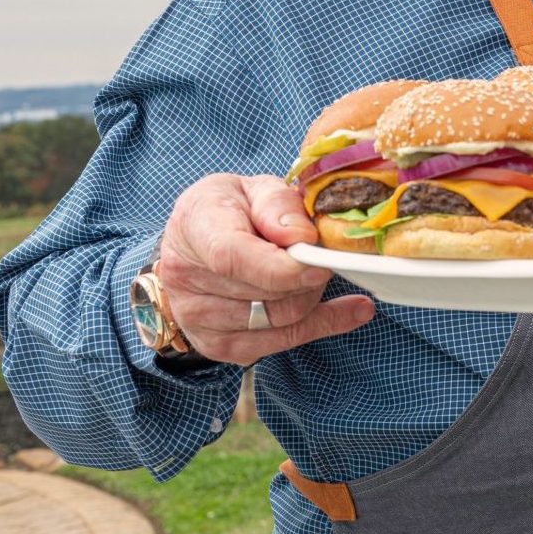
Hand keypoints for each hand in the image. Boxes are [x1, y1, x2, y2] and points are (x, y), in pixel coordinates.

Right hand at [157, 174, 375, 365]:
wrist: (199, 240)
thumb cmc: (233, 209)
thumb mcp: (257, 188)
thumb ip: (279, 205)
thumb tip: (303, 238)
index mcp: (193, 226)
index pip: (232, 257)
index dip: (282, 268)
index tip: (321, 264)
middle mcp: (183, 276)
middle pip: (266, 294)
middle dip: (309, 277)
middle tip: (325, 257)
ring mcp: (195, 317)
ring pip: (280, 322)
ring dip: (313, 298)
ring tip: (319, 274)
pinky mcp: (217, 345)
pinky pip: (282, 343)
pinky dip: (322, 325)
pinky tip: (349, 310)